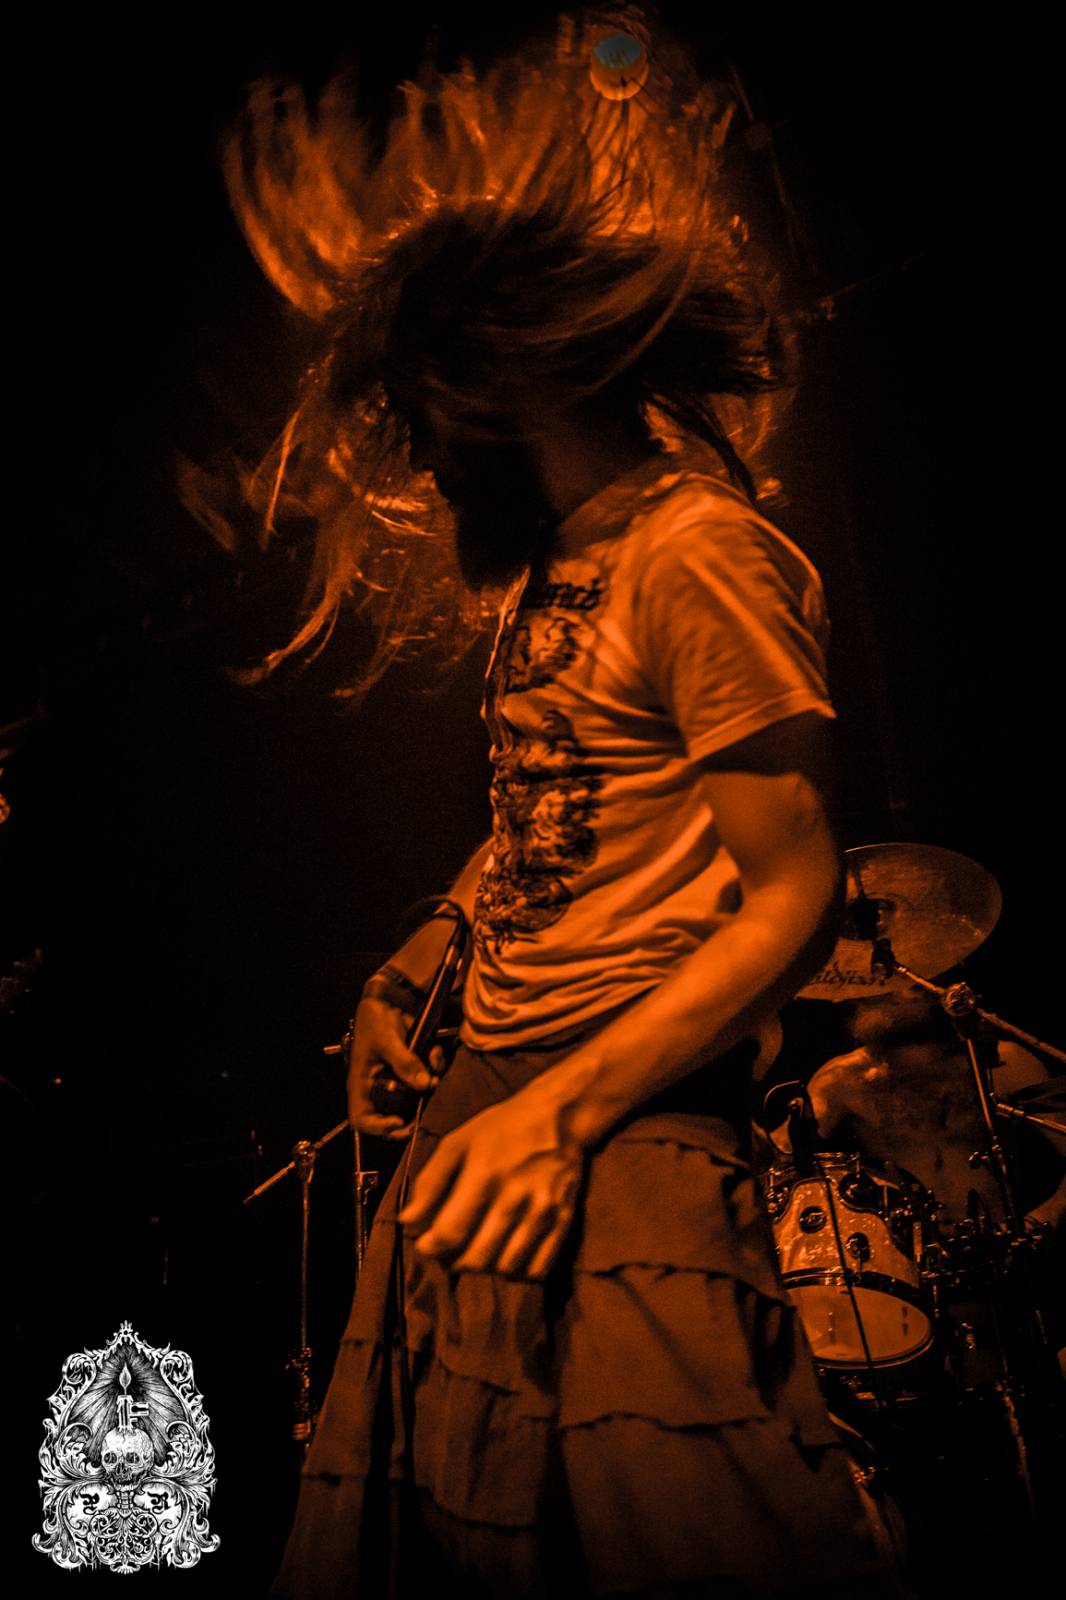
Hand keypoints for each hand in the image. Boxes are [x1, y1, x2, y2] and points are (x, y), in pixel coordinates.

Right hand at [347, 997, 445, 1141]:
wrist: (388, 999)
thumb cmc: (375, 1019)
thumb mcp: (387, 1040)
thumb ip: (404, 1062)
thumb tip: (424, 1084)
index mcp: (362, 1083)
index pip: (362, 1118)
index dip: (378, 1127)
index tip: (398, 1122)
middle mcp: (379, 1086)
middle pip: (392, 1115)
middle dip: (412, 1115)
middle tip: (425, 1112)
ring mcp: (397, 1078)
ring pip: (415, 1097)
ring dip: (430, 1085)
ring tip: (434, 1063)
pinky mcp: (412, 1068)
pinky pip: (427, 1078)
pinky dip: (435, 1067)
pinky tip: (436, 1052)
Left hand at [397, 1085, 585, 1277]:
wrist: (559, 1115)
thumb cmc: (501, 1128)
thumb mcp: (458, 1142)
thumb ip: (430, 1182)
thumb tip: (408, 1221)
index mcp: (484, 1174)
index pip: (450, 1233)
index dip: (431, 1248)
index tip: (426, 1244)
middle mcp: (515, 1197)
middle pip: (477, 1258)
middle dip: (455, 1262)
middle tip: (450, 1250)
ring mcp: (542, 1212)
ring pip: (506, 1268)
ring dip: (485, 1267)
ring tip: (477, 1250)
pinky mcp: (564, 1221)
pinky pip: (538, 1269)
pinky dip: (518, 1271)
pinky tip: (507, 1253)